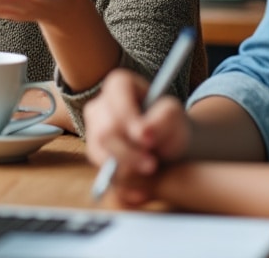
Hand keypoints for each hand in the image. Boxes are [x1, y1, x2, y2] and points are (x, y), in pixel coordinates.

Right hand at [84, 69, 191, 205]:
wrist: (168, 144)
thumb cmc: (170, 124)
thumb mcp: (175, 116)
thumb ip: (163, 119)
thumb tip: (143, 132)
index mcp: (119, 84)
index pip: (116, 98)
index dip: (129, 119)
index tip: (149, 140)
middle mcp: (100, 105)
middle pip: (105, 130)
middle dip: (129, 151)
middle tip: (152, 164)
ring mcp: (93, 129)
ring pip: (100, 152)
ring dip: (126, 167)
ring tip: (150, 170)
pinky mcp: (95, 152)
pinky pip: (102, 168)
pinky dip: (121, 179)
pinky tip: (141, 183)